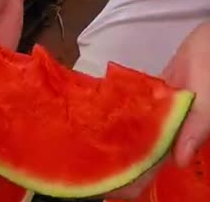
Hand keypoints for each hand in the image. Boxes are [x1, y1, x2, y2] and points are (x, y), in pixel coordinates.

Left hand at [104, 21, 209, 199]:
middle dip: (118, 163)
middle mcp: (166, 128)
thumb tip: (179, 161)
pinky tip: (96, 118)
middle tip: (87, 169)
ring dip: (116, 140)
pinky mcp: (151, 94)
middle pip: (139, 151)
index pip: (154, 164)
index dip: (134, 179)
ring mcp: (157, 111)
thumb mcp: (207, 102)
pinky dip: (118, 114)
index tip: (110, 189)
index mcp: (180, 135)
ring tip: (86, 149)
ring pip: (134, 131)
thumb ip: (194, 128)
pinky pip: (133, 108)